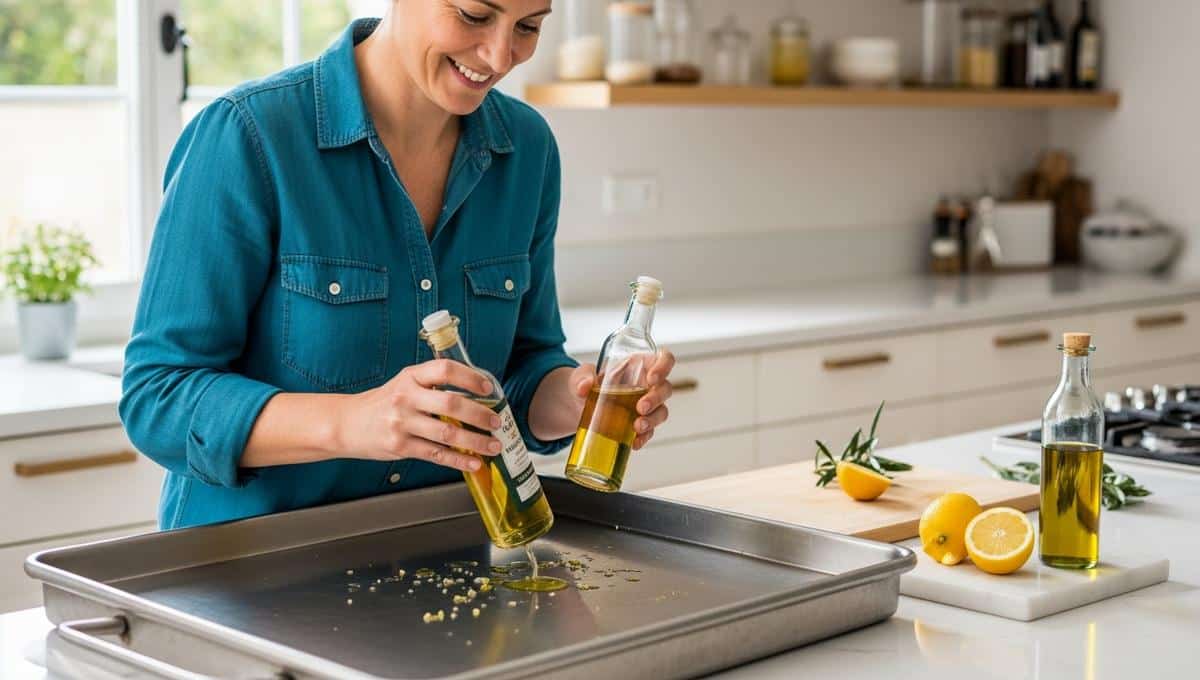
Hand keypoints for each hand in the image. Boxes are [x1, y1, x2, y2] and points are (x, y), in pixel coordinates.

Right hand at [334, 359, 503, 471]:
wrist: (347, 423)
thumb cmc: (383, 403)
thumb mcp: (404, 383)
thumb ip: (433, 385)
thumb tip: (475, 392)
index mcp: (410, 377)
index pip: (445, 370)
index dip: (470, 377)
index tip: (487, 387)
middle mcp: (406, 398)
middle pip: (451, 405)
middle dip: (479, 415)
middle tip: (497, 422)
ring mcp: (402, 423)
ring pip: (447, 434)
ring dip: (475, 442)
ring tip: (493, 445)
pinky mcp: (400, 447)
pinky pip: (436, 455)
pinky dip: (458, 460)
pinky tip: (474, 462)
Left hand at [569, 349, 676, 449]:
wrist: (577, 406)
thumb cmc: (586, 383)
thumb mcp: (580, 376)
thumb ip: (582, 378)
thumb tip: (584, 387)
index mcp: (639, 365)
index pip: (664, 358)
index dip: (664, 366)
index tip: (652, 378)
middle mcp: (647, 384)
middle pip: (665, 388)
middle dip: (656, 399)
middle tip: (640, 407)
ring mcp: (646, 405)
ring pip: (661, 411)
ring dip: (652, 420)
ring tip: (637, 427)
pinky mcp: (640, 423)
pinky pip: (649, 431)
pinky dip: (643, 437)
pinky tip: (634, 442)